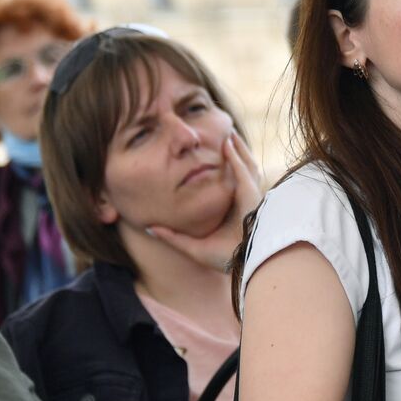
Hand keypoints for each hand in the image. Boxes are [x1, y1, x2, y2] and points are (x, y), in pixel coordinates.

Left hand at [148, 133, 263, 271]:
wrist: (244, 266)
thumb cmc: (225, 260)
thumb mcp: (193, 247)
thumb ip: (173, 236)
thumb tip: (149, 227)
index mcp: (236, 212)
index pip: (230, 186)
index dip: (224, 171)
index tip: (209, 160)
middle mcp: (246, 202)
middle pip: (241, 171)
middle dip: (235, 154)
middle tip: (223, 138)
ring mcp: (251, 196)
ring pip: (246, 165)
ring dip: (237, 148)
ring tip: (227, 133)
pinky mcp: (251, 194)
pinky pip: (242, 169)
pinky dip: (235, 155)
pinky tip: (226, 142)